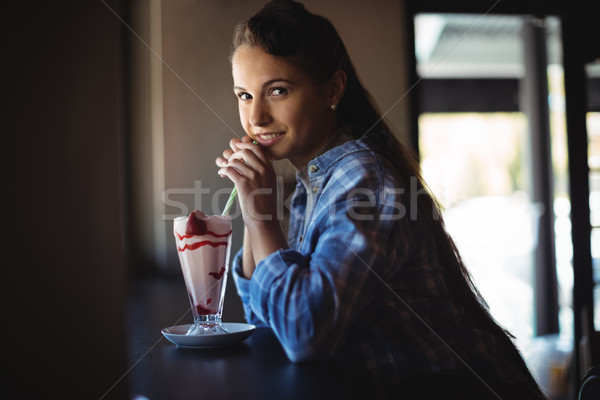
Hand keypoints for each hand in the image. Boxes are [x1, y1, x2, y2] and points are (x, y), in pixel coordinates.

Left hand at [216, 135, 287, 274]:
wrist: (264, 221)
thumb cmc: (264, 206)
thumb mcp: (269, 186)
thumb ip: (262, 174)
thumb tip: (245, 164)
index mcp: (270, 170)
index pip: (258, 149)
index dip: (246, 145)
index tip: (238, 146)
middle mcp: (263, 171)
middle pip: (245, 151)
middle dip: (234, 152)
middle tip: (229, 158)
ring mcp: (254, 177)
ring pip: (235, 160)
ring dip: (226, 162)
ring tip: (223, 168)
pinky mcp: (243, 184)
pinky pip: (229, 169)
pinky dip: (223, 169)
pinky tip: (222, 173)